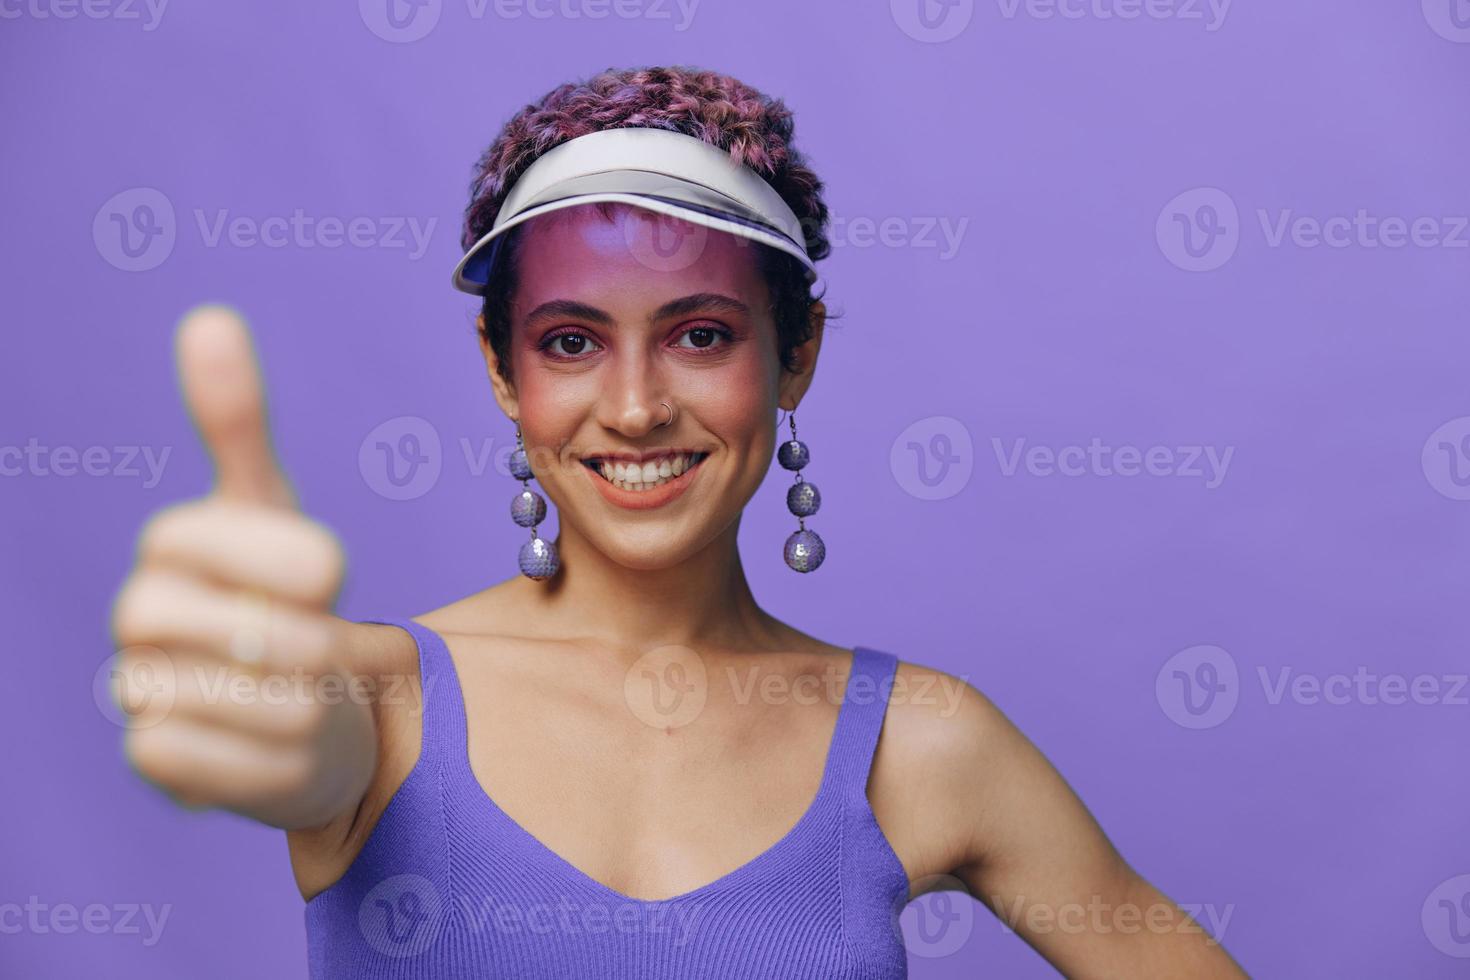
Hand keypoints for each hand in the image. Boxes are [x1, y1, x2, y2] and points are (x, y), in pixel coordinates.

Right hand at [109, 305, 375, 829]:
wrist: (284, 708)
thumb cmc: (280, 601)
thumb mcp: (272, 512)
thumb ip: (237, 426)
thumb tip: (207, 316)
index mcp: (175, 543)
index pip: (298, 556)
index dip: (323, 574)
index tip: (323, 579)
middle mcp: (141, 615)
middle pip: (288, 642)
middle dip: (324, 653)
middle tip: (306, 650)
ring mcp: (142, 693)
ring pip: (281, 707)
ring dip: (312, 707)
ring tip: (290, 693)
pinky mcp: (158, 763)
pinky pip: (255, 764)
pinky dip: (287, 759)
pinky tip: (269, 744)